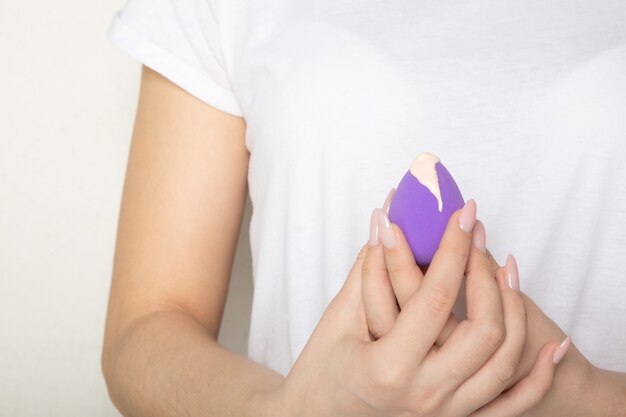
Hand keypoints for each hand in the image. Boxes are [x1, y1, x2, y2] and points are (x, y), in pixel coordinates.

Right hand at [268, 200, 559, 416]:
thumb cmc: (319, 374)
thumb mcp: (337, 319)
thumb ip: (367, 269)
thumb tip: (387, 220)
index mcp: (390, 366)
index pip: (436, 296)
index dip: (452, 247)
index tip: (462, 213)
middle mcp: (425, 395)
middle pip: (484, 328)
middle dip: (486, 272)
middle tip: (476, 236)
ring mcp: (445, 413)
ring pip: (504, 361)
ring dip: (512, 310)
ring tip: (505, 270)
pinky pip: (512, 404)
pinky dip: (538, 376)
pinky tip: (552, 347)